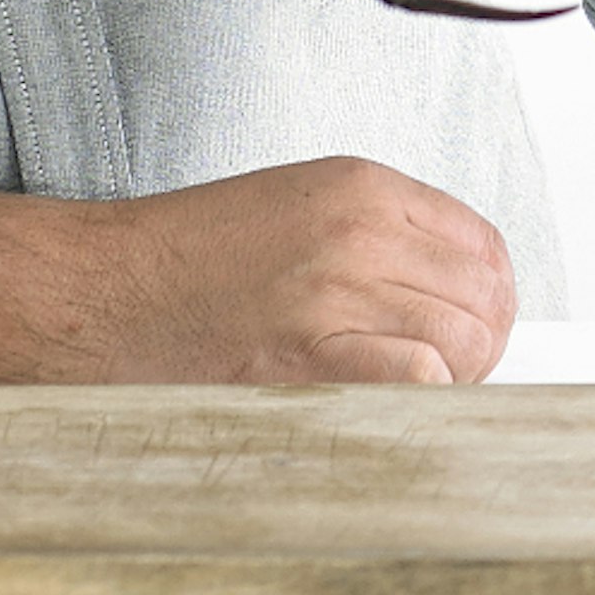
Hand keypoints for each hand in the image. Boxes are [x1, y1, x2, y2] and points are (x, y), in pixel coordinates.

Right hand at [83, 155, 515, 383]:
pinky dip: (420, 401)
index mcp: (361, 188)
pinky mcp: (312, 359)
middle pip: (485, 299)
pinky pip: (420, 382)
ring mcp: (338, 297)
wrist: (106, 294)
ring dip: (454, 380)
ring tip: (408, 392)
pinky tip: (382, 406)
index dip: (489, 295)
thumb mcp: (299, 207)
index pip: (484, 244)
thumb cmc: (193, 259)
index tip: (473, 324)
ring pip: (464, 344)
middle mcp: (360, 234)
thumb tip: (456, 292)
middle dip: (481, 343)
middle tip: (446, 372)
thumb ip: (382, 236)